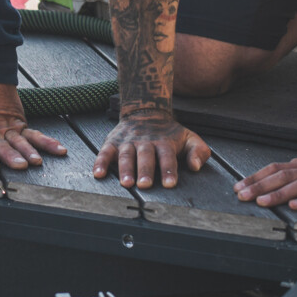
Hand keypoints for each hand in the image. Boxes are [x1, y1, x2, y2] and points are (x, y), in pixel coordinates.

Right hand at [92, 110, 209, 188]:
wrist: (146, 111)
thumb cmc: (169, 133)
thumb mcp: (189, 138)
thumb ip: (198, 151)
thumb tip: (195, 167)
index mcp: (164, 142)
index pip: (167, 157)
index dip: (168, 170)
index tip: (169, 183)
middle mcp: (145, 142)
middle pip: (145, 156)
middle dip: (145, 170)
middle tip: (145, 184)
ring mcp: (128, 142)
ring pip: (126, 155)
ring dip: (125, 169)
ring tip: (126, 183)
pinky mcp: (113, 142)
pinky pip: (105, 152)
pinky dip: (101, 162)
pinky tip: (98, 174)